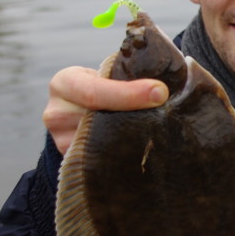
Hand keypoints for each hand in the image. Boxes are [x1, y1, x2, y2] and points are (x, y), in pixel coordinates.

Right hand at [43, 66, 168, 153]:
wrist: (87, 110)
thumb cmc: (107, 86)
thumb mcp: (110, 71)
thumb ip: (131, 70)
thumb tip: (177, 72)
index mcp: (65, 83)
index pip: (94, 91)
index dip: (128, 94)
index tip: (161, 93)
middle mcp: (57, 114)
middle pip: (97, 122)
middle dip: (134, 120)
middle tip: (170, 118)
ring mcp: (63, 143)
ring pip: (100, 146)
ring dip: (131, 142)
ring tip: (162, 135)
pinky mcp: (74, 166)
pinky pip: (101, 164)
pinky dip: (125, 158)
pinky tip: (147, 152)